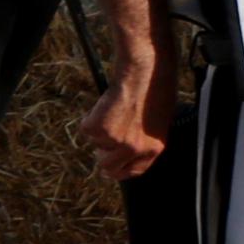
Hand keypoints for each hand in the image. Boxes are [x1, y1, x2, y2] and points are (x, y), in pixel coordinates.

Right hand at [81, 52, 171, 181]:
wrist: (146, 72)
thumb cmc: (155, 89)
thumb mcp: (157, 122)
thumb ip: (143, 139)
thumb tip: (123, 149)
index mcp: (154, 148)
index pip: (133, 171)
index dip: (120, 166)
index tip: (112, 159)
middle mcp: (135, 149)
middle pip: (107, 166)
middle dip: (102, 152)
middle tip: (106, 134)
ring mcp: (116, 141)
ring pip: (95, 142)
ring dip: (100, 127)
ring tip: (115, 108)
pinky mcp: (99, 129)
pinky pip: (86, 128)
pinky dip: (91, 116)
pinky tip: (107, 103)